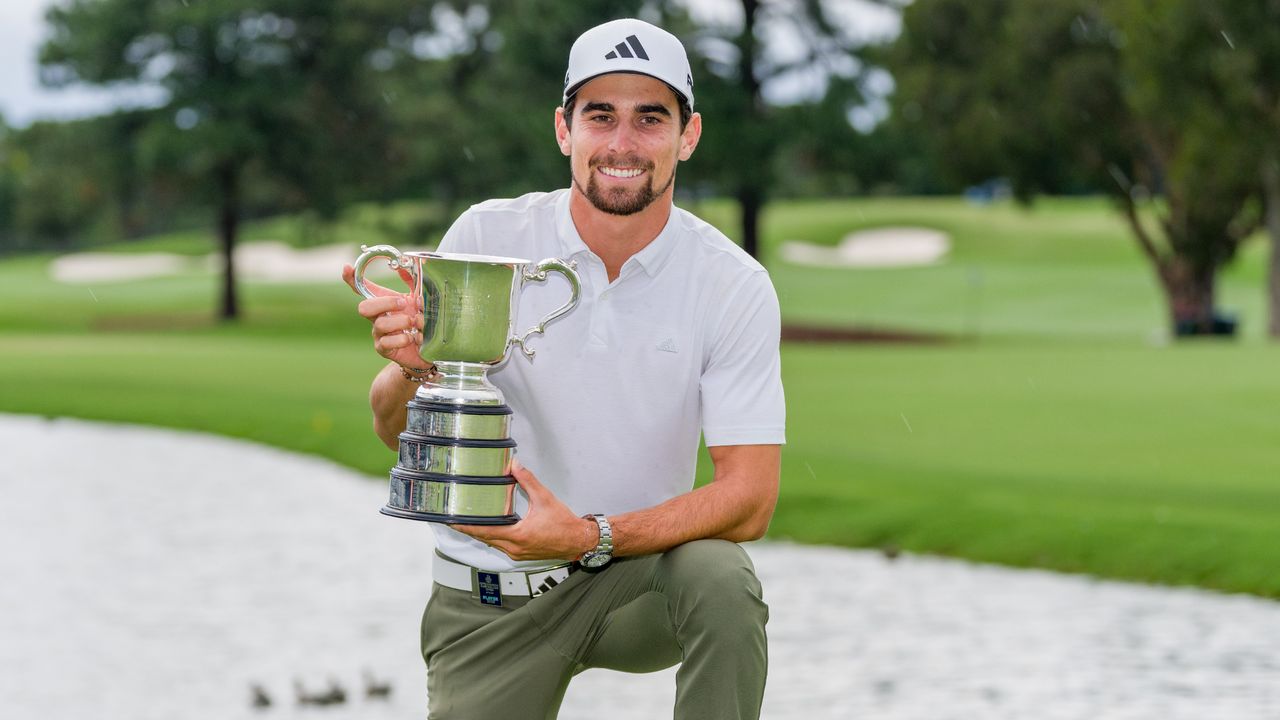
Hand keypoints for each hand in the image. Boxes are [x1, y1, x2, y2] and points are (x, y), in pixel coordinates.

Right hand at [341, 263, 426, 370]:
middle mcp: (377, 317)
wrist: (425, 350)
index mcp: (383, 303)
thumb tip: (404, 263)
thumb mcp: (418, 301)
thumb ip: (413, 282)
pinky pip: (387, 342)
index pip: (362, 289)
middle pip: (364, 307)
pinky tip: (413, 338)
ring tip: (415, 323)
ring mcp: (378, 334)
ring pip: (380, 324)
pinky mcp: (383, 349)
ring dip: (401, 321)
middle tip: (404, 304)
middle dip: (385, 303)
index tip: (347, 268)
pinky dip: (403, 338)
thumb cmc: (419, 324)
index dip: (352, 279)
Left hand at [455, 459, 597, 561]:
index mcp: (518, 535)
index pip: (484, 531)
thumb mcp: (544, 498)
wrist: (579, 540)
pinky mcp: (521, 554)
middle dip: (469, 529)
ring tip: (469, 522)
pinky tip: (490, 528)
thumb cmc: (564, 524)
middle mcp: (514, 548)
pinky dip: (493, 537)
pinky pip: (501, 546)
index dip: (466, 526)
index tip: (452, 521)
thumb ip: (528, 480)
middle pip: (484, 538)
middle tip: (455, 519)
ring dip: (481, 533)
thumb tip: (515, 465)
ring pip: (492, 543)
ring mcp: (517, 553)